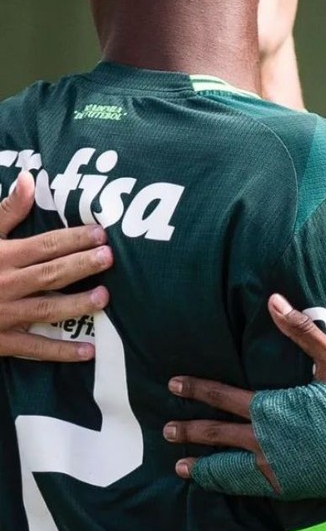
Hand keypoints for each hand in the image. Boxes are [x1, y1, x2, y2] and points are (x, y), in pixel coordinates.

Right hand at [0, 172, 112, 361]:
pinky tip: (89, 350)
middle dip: (80, 265)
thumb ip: (6, 210)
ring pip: (45, 309)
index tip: (101, 233)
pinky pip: (33, 347)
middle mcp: (5, 284)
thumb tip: (29, 179)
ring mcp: (4, 314)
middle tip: (109, 258)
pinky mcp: (1, 340)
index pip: (44, 245)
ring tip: (103, 297)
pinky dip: (61, 351)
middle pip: (49, 274)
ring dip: (75, 305)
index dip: (73, 239)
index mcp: (2, 256)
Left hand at [165, 293, 325, 478]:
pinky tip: (219, 485)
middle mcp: (265, 441)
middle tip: (167, 428)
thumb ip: (302, 332)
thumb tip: (274, 301)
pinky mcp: (288, 487)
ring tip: (180, 465)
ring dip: (200, 464)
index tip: (174, 384)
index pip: (222, 396)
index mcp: (272, 408)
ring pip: (225, 468)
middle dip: (188, 429)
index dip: (196, 388)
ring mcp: (275, 468)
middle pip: (215, 434)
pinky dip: (226, 485)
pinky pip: (247, 487)